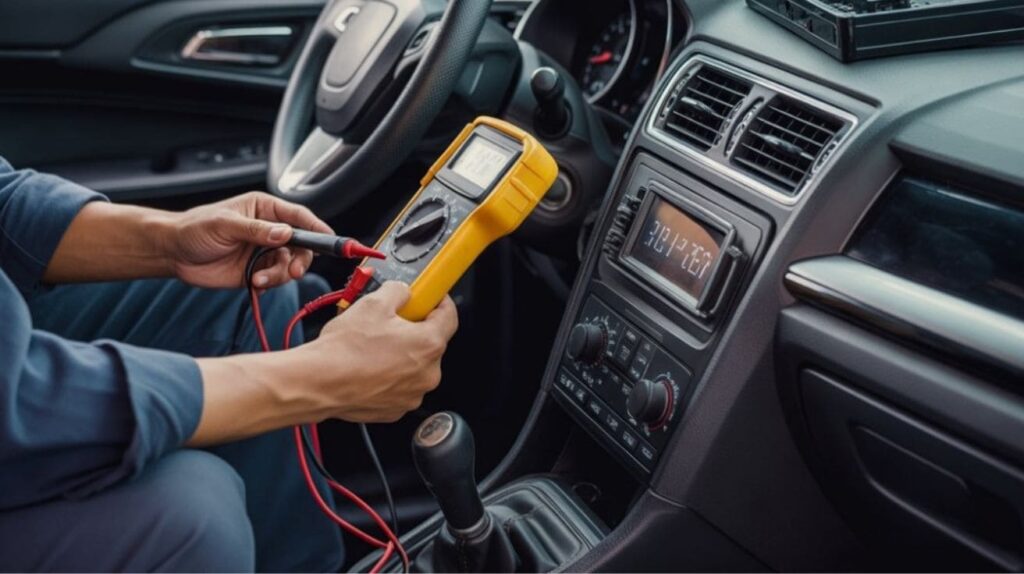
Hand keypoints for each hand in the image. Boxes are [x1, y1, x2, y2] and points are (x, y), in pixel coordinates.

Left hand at [170, 192, 332, 288]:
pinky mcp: (256, 272)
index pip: (298, 216)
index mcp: (264, 210)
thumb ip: (257, 230)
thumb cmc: (194, 228)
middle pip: (302, 245)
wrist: (174, 253)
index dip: (317, 228)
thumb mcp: (225, 224)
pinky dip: (268, 285)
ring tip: (259, 279)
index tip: (330, 240)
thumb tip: (285, 233)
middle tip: (294, 271)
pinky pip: (274, 280)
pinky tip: (253, 283)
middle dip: (301, 260)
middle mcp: (269, 231)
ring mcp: (263, 252)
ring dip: (279, 276)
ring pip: (289, 266)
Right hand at [301, 282, 458, 422]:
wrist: (318, 382)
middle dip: (414, 329)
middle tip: (391, 321)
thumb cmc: (344, 349)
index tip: (432, 297)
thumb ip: (398, 292)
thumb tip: (403, 292)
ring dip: (401, 354)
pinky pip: (400, 386)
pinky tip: (369, 366)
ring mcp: (412, 394)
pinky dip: (389, 375)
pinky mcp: (396, 409)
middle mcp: (427, 373)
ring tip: (373, 346)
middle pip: (430, 343)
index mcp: (428, 344)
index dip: (440, 302)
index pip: (450, 316)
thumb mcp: (373, 303)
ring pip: (414, 366)